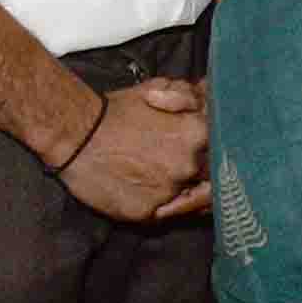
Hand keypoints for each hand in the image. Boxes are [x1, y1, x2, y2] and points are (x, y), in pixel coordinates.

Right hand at [59, 78, 210, 222]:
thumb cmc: (117, 109)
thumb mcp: (159, 88)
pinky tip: (154, 196)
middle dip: (206, 174)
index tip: (217, 154)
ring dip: (188, 195)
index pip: (226, 149)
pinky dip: (164, 208)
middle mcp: (190, 164)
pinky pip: (166, 215)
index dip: (221, 152)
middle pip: (213, 177)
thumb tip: (210, 93)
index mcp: (198, 133)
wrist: (75, 133)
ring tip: (172, 187)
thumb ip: (190, 95)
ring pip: (193, 200)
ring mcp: (170, 190)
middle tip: (193, 172)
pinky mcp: (147, 212)